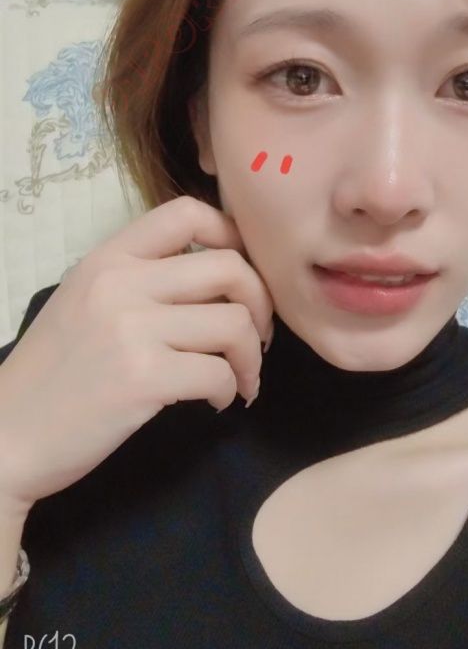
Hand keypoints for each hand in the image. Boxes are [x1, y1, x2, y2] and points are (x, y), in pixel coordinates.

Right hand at [0, 196, 273, 512]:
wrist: (5, 437)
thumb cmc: (52, 373)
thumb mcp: (84, 301)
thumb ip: (139, 279)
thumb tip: (218, 274)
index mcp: (108, 259)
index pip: (187, 212)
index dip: (232, 236)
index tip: (240, 276)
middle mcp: (121, 283)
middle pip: (230, 267)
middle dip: (261, 303)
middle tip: (256, 336)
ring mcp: (132, 329)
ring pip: (235, 323)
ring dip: (251, 356)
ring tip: (240, 378)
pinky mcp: (143, 378)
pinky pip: (219, 373)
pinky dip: (229, 390)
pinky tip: (216, 402)